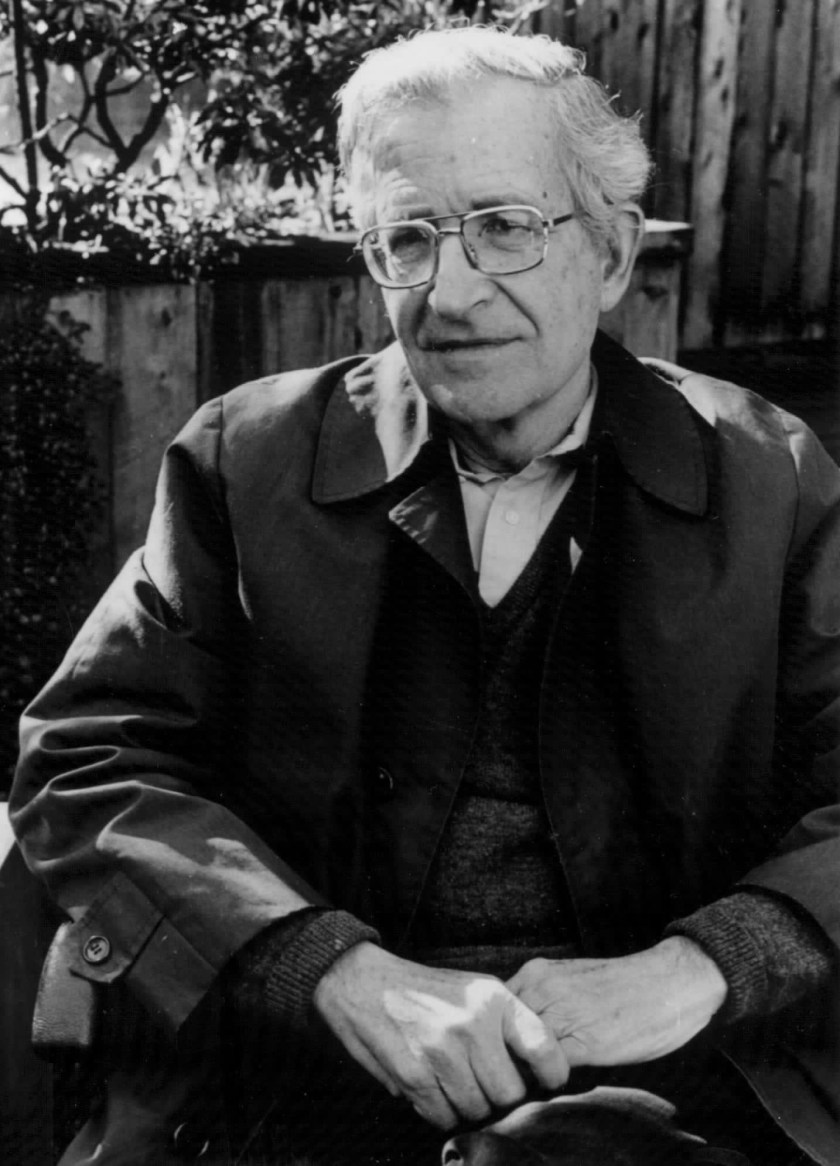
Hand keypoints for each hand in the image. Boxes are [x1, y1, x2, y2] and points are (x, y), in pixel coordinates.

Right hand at [313, 942, 569, 1128]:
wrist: (363, 982)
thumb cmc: (426, 991)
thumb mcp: (474, 989)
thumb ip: (506, 1024)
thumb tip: (537, 1075)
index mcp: (493, 998)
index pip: (543, 1048)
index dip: (551, 1074)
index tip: (544, 1081)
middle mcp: (472, 1023)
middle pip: (510, 1093)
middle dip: (498, 1095)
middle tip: (480, 1080)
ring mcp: (443, 1050)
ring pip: (477, 1110)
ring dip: (466, 1104)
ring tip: (450, 1078)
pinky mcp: (414, 1074)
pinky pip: (442, 1117)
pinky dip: (438, 1110)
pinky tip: (430, 1085)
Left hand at [507, 937, 727, 1068]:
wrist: (669, 982)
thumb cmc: (622, 986)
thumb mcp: (569, 981)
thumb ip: (540, 1000)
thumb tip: (513, 1034)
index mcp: (536, 972)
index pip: (493, 1012)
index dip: (496, 1036)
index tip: (506, 1051)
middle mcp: (541, 988)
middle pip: (498, 1034)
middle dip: (504, 1056)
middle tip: (518, 1071)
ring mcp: (560, 1013)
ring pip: (519, 1053)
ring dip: (523, 1070)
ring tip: (537, 1077)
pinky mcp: (584, 1042)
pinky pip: (548, 1069)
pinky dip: (546, 1080)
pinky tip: (559, 1081)